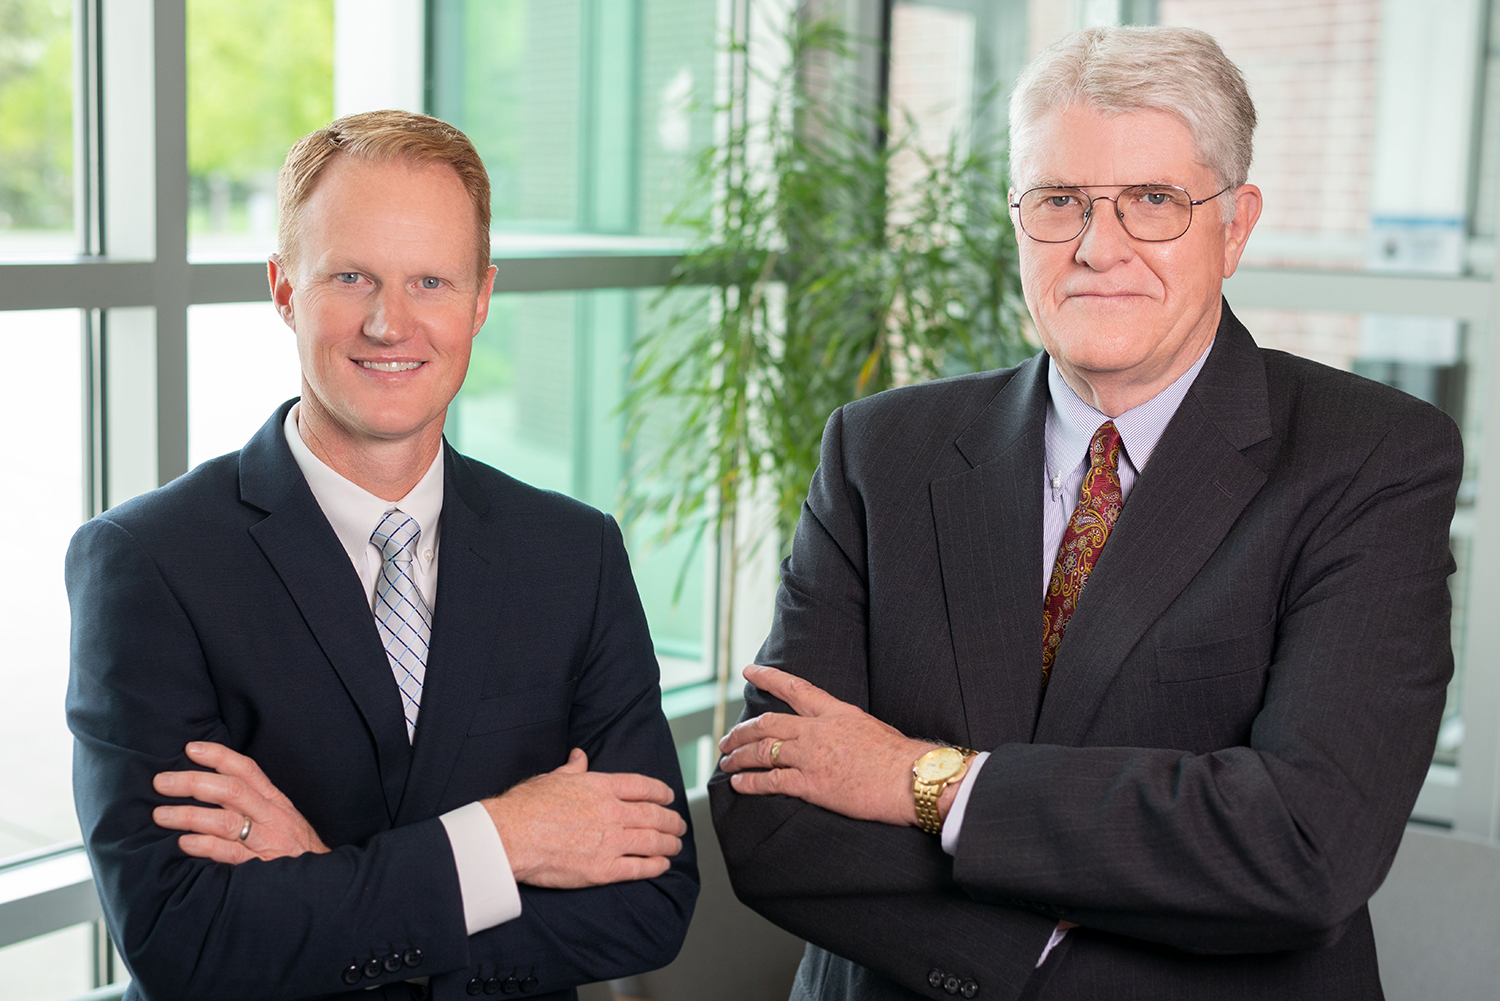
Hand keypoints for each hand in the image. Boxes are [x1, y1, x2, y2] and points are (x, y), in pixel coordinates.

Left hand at [152, 742, 330, 863]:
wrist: (320, 880)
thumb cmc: (293, 847)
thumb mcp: (280, 817)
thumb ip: (252, 803)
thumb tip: (210, 787)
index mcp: (274, 801)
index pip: (246, 770)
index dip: (219, 756)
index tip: (191, 749)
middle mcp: (270, 816)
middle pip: (231, 790)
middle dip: (193, 782)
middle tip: (161, 782)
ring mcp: (266, 841)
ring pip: (226, 821)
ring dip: (190, 815)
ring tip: (161, 815)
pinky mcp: (260, 866)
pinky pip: (230, 854)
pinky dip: (206, 847)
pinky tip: (184, 843)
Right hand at [485, 748, 686, 888]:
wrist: (510, 836)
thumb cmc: (525, 806)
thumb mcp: (552, 778)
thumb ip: (573, 768)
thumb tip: (580, 756)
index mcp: (601, 786)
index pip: (643, 786)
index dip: (661, 792)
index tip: (669, 797)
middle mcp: (612, 812)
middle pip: (654, 815)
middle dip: (671, 821)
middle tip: (679, 825)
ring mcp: (610, 841)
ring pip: (652, 841)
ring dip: (669, 843)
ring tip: (676, 845)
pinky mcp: (603, 869)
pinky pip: (639, 867)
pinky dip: (655, 866)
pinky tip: (662, 865)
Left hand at [718, 664, 937, 826]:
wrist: (912, 778)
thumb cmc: (901, 757)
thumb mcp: (871, 727)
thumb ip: (846, 727)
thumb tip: (836, 734)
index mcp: (835, 712)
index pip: (795, 688)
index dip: (768, 678)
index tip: (749, 671)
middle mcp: (817, 731)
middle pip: (767, 723)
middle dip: (741, 731)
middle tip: (726, 738)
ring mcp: (811, 757)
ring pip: (762, 751)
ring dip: (738, 756)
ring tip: (726, 761)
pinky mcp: (811, 784)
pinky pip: (770, 781)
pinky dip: (749, 782)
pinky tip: (737, 783)